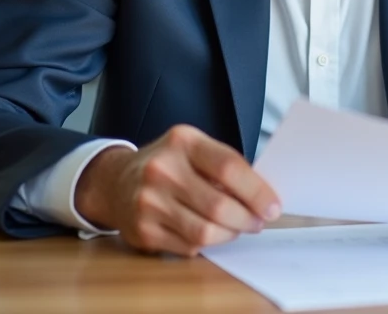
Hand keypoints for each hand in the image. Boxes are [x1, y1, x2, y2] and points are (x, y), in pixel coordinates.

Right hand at [74, 124, 280, 256]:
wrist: (115, 181)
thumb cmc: (168, 164)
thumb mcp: (193, 148)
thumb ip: (224, 165)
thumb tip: (264, 195)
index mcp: (183, 141)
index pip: (229, 167)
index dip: (257, 191)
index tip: (273, 206)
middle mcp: (162, 169)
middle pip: (219, 205)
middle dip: (247, 219)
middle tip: (257, 221)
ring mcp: (149, 201)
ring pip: (205, 232)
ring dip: (230, 234)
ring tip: (236, 228)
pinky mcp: (143, 230)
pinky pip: (189, 246)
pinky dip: (206, 243)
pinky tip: (208, 233)